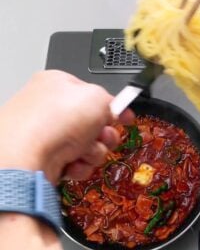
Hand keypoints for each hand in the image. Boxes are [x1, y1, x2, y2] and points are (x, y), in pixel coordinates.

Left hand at [0, 70, 133, 182]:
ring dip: (94, 152)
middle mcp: (48, 108)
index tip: (125, 116)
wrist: (23, 157)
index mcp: (56, 84)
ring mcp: (45, 135)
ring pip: (88, 145)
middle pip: (93, 123)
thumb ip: (112, 101)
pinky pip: (75, 162)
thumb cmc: (54, 121)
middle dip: (104, 134)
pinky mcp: (43, 159)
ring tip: (83, 152)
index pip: (93, 94)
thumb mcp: (97, 97)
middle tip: (102, 136)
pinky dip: (79, 166)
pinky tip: (70, 164)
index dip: (112, 107)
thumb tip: (115, 109)